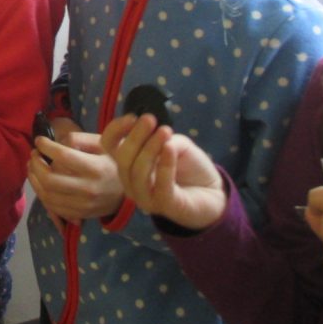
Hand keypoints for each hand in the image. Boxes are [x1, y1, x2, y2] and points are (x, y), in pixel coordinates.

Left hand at [27, 131, 124, 228]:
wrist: (129, 190)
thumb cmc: (113, 161)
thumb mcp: (103, 143)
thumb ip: (79, 139)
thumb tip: (57, 142)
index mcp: (95, 168)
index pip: (64, 157)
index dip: (46, 147)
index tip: (39, 140)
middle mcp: (88, 189)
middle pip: (50, 180)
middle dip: (35, 165)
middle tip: (33, 154)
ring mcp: (84, 205)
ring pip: (48, 196)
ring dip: (34, 180)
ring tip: (32, 167)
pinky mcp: (80, 214)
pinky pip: (54, 207)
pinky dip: (42, 194)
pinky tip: (40, 182)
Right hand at [100, 114, 225, 229]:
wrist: (212, 192)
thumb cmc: (189, 166)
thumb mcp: (175, 143)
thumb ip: (162, 138)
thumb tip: (154, 134)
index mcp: (129, 162)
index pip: (109, 145)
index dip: (115, 130)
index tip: (132, 117)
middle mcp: (130, 181)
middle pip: (122, 158)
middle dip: (135, 137)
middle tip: (150, 119)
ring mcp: (144, 197)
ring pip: (137, 172)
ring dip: (149, 148)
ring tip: (165, 131)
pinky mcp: (164, 206)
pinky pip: (160, 185)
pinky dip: (165, 165)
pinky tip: (170, 148)